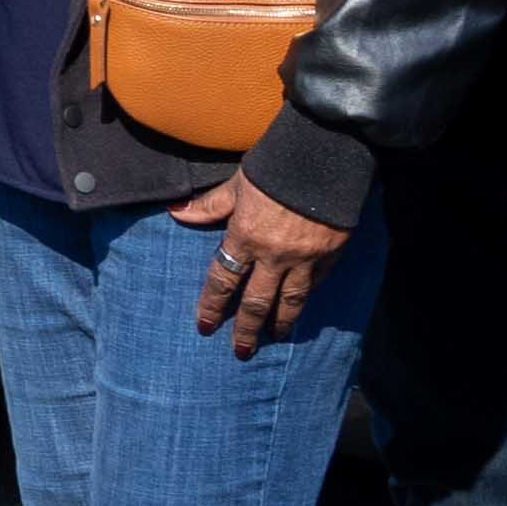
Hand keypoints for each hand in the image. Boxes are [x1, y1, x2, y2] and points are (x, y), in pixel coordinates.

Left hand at [175, 175, 353, 351]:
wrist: (326, 154)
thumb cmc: (276, 166)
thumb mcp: (238, 184)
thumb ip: (210, 205)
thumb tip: (176, 212)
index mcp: (245, 236)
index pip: (222, 280)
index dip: (212, 305)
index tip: (205, 326)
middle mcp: (273, 255)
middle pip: (256, 301)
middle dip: (246, 329)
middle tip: (240, 351)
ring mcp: (304, 258)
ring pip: (290, 301)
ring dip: (280, 323)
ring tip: (274, 338)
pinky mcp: (330, 255)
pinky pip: (316, 284)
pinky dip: (307, 298)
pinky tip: (301, 308)